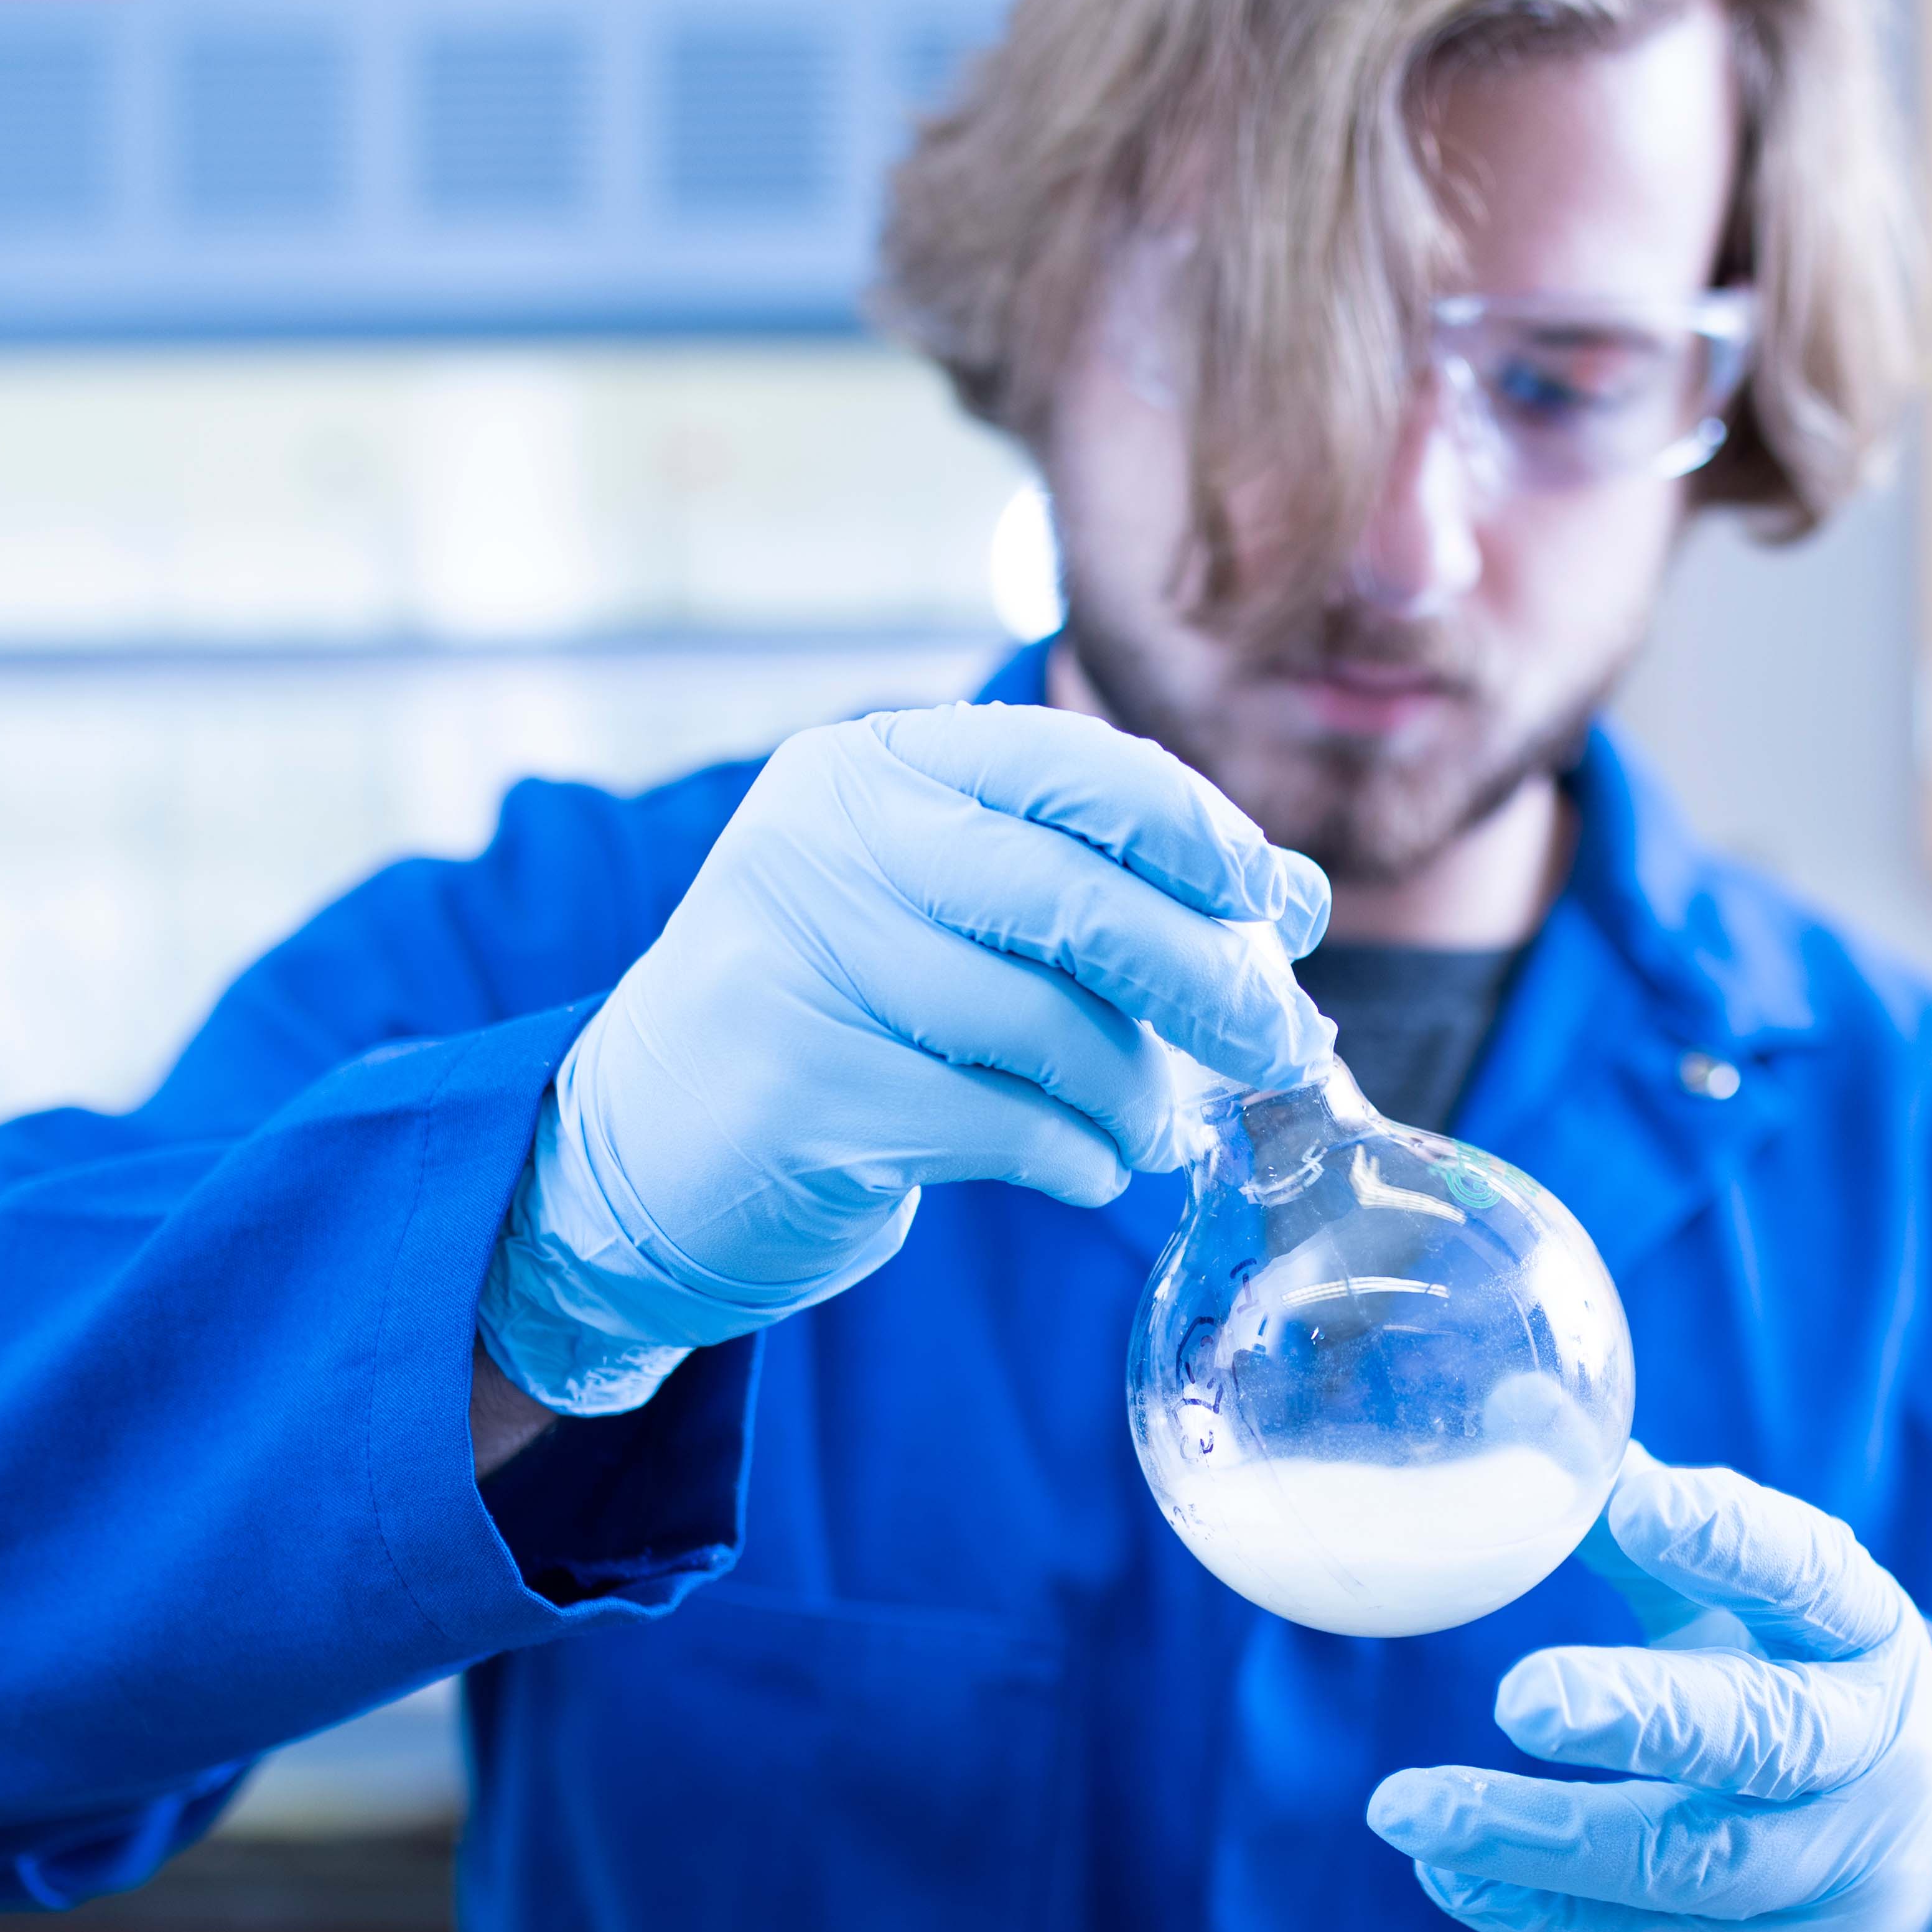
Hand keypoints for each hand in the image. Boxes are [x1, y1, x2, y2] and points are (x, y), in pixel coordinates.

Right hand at [480, 703, 1330, 1410]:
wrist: (639, 1150)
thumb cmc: (839, 1023)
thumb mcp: (947, 919)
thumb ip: (1099, 893)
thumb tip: (1291, 901)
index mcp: (871, 768)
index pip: (1072, 765)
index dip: (1196, 834)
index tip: (1276, 906)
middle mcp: (825, 840)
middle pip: (1074, 895)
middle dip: (1205, 977)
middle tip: (1278, 1044)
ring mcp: (797, 958)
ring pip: (1045, 1022)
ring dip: (1136, 1092)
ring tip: (1157, 1128)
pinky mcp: (795, 1086)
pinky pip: (996, 1121)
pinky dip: (1072, 1153)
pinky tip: (1087, 1167)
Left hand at [1365, 1446, 1931, 1931]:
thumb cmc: (1806, 1689)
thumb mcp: (1766, 1601)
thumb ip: (1654, 1518)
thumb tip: (1525, 1408)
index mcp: (1858, 1632)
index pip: (1807, 1574)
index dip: (1728, 1539)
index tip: (1635, 1501)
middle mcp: (1845, 1751)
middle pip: (1757, 1735)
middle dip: (1639, 1714)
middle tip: (1518, 1696)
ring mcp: (1804, 1867)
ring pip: (1685, 1859)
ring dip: (1540, 1838)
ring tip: (1411, 1809)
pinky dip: (1533, 1910)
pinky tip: (1443, 1869)